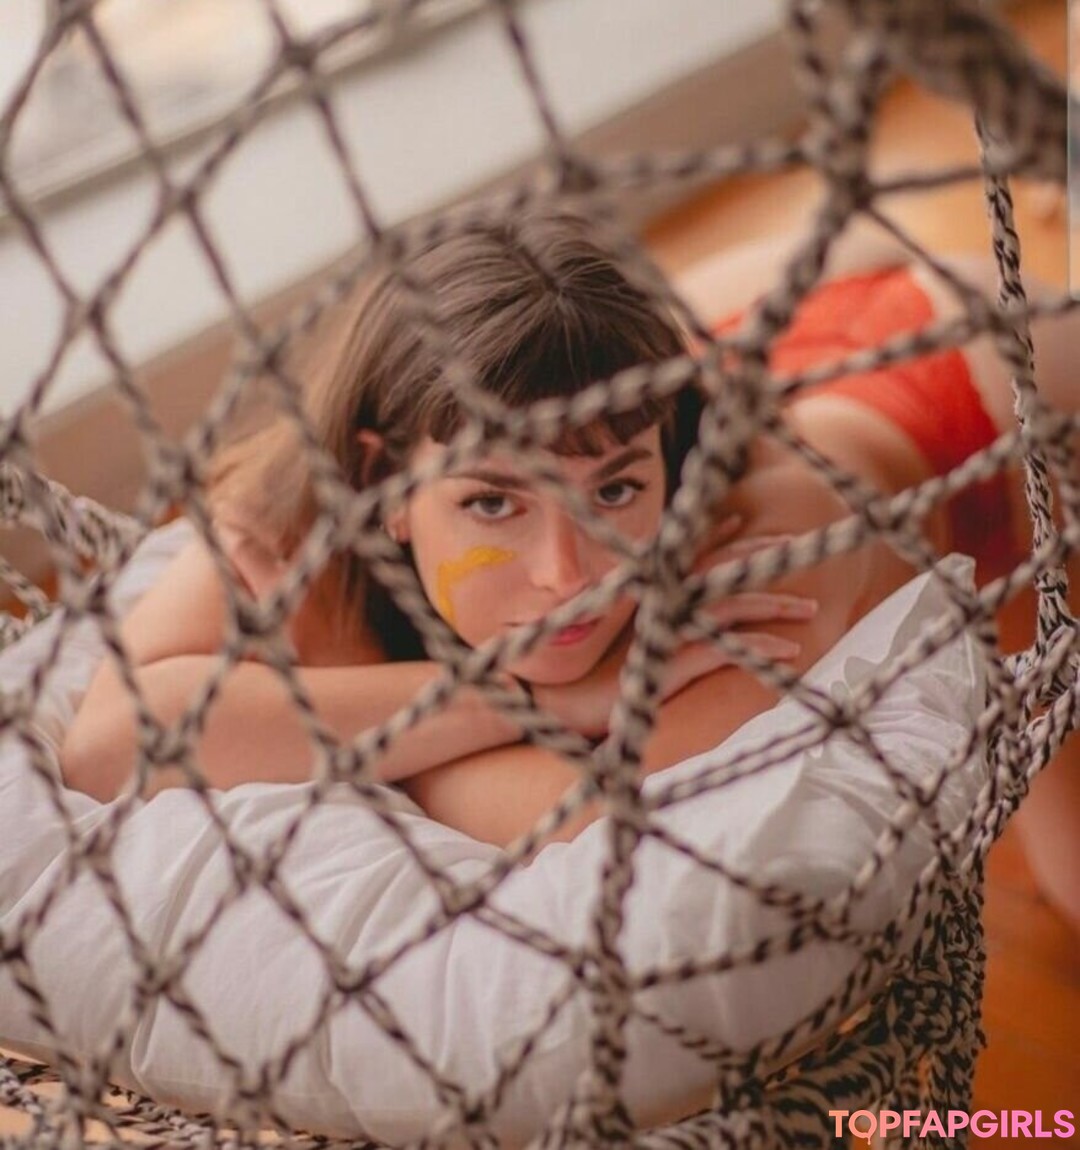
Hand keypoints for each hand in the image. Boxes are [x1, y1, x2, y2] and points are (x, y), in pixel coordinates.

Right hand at [531, 518, 816, 738]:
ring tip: (811, 607)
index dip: (716, 535)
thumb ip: (639, 623)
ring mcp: (664, 631)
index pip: (687, 554)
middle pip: (720, 571)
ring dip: (774, 604)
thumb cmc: (584, 679)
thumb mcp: (617, 644)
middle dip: (760, 560)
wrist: (554, 707)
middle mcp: (657, 604)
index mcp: (645, 594)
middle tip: (799, 552)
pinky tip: (790, 651)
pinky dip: (758, 648)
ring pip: (730, 605)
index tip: (740, 519)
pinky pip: (724, 649)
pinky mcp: (669, 663)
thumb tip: (658, 621)